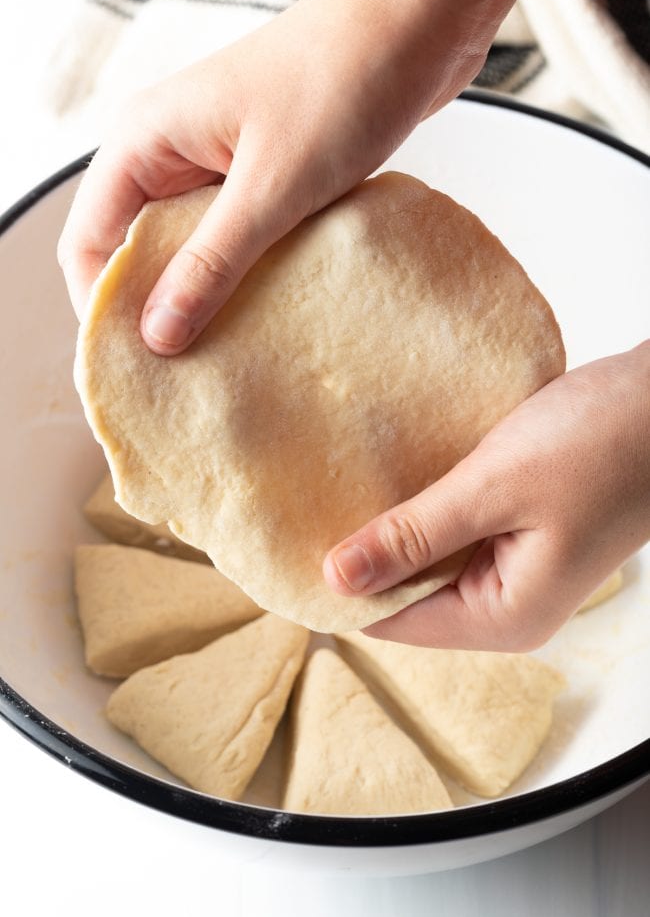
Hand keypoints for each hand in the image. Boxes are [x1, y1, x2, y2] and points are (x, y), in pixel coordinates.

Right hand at [58, 0, 520, 354]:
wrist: (417, 27)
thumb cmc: (341, 80)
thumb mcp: (270, 188)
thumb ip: (212, 263)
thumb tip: (159, 332)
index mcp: (147, 142)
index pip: (91, 242)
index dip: (104, 309)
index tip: (137, 367)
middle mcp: (172, 153)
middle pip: (137, 251)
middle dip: (157, 311)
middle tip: (187, 374)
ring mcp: (218, 164)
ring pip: (190, 249)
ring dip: (206, 297)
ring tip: (229, 353)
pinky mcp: (262, 175)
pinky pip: (236, 240)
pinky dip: (245, 276)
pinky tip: (266, 313)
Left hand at [323, 342, 649, 650]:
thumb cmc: (600, 440)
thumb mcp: (494, 488)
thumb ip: (414, 536)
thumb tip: (335, 578)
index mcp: (504, 615)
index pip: (391, 623)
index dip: (340, 588)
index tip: (290, 547)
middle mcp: (507, 607)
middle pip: (406, 597)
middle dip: (363, 557)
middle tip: (307, 505)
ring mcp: (515, 571)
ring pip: (426, 564)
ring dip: (392, 530)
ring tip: (340, 488)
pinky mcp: (519, 536)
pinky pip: (452, 535)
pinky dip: (423, 511)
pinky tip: (393, 478)